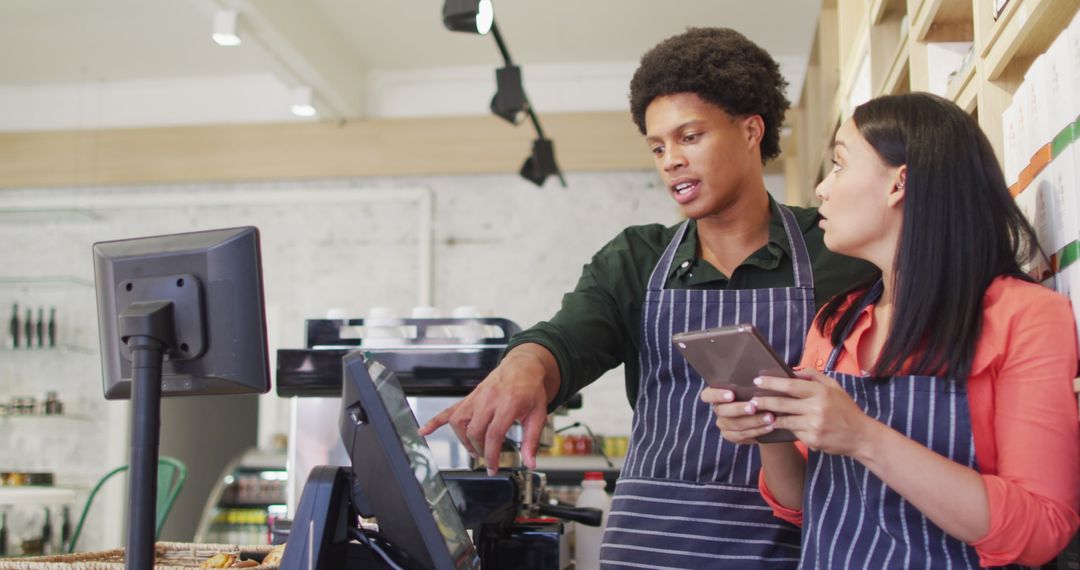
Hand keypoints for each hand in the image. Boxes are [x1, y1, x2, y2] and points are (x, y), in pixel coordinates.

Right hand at [419, 344, 557, 474]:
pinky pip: (449, 410)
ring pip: (460, 423)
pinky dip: (435, 421)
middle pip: (475, 431)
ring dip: (464, 440)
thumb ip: (532, 440)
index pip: (493, 435)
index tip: (494, 468)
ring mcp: (476, 397)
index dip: (492, 455)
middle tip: (488, 458)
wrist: (522, 365)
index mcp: (508, 403)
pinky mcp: (470, 397)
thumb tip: (530, 462)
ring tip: (474, 448)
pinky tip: (424, 431)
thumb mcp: (539, 414)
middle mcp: (489, 399)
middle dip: (480, 450)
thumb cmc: (531, 388)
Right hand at [700, 387, 775, 443]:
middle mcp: (718, 409)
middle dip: (738, 409)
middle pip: (722, 411)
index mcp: (717, 393)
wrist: (768, 412)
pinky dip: (757, 431)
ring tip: (770, 418)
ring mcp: (724, 424)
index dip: (717, 395)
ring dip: (753, 421)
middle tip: (753, 407)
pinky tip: (769, 427)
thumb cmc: (759, 392)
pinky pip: (742, 435)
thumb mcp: (754, 384)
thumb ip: (751, 380)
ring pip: (734, 424)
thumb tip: (758, 373)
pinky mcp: (732, 436)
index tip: (731, 395)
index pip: (707, 395)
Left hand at [750, 370, 876, 456]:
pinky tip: (773, 425)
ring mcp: (814, 426)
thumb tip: (792, 371)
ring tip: (757, 412)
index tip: (757, 380)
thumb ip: (814, 377)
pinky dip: (783, 428)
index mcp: (821, 393)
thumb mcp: (834, 388)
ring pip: (784, 420)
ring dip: (769, 416)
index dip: (772, 383)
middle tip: (750, 399)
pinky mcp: (812, 440)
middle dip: (764, 401)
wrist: (860, 436)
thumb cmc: (845, 409)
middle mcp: (817, 409)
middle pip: (783, 403)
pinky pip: (792, 432)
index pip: (791, 386)